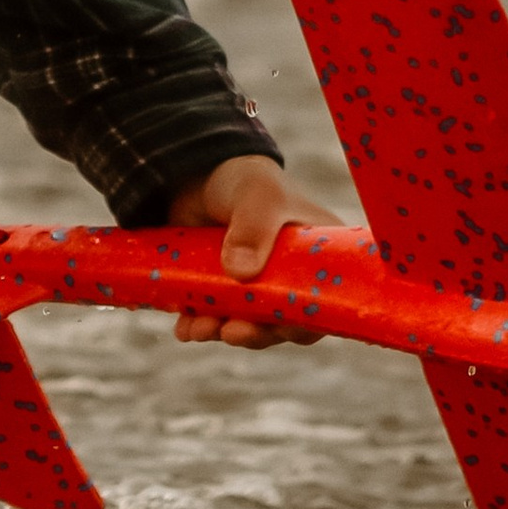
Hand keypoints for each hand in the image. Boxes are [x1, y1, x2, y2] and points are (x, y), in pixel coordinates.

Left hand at [167, 155, 342, 348]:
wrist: (199, 176)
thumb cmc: (246, 181)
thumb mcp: (257, 196)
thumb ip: (254, 228)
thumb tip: (241, 273)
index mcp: (318, 258)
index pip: (322, 302)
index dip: (304, 322)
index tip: (278, 327)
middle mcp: (291, 280)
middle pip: (282, 323)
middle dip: (256, 333)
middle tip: (232, 331)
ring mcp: (256, 289)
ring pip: (245, 325)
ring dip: (222, 331)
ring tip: (200, 328)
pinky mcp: (222, 292)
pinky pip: (214, 319)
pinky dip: (199, 326)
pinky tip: (185, 328)